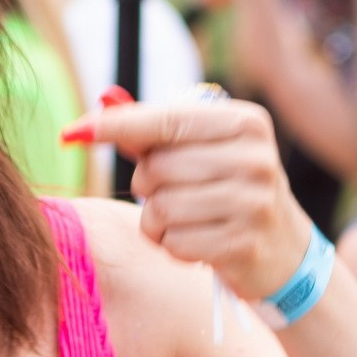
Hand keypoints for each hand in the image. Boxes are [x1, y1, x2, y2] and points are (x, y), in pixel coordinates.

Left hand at [66, 93, 307, 299]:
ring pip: (160, 209)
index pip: (165, 121)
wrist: (284, 249)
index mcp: (245, 122)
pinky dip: (172, 246)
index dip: (114, 127)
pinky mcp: (244, 245)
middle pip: (156, 168)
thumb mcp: (203, 150)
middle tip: (170, 191)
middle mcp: (254, 158)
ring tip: (183, 219)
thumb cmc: (228, 188)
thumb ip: (153, 130)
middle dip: (146, 185)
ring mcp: (253, 203)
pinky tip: (196, 242)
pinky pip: (174, 243)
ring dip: (156, 220)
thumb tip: (101, 107)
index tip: (73, 131)